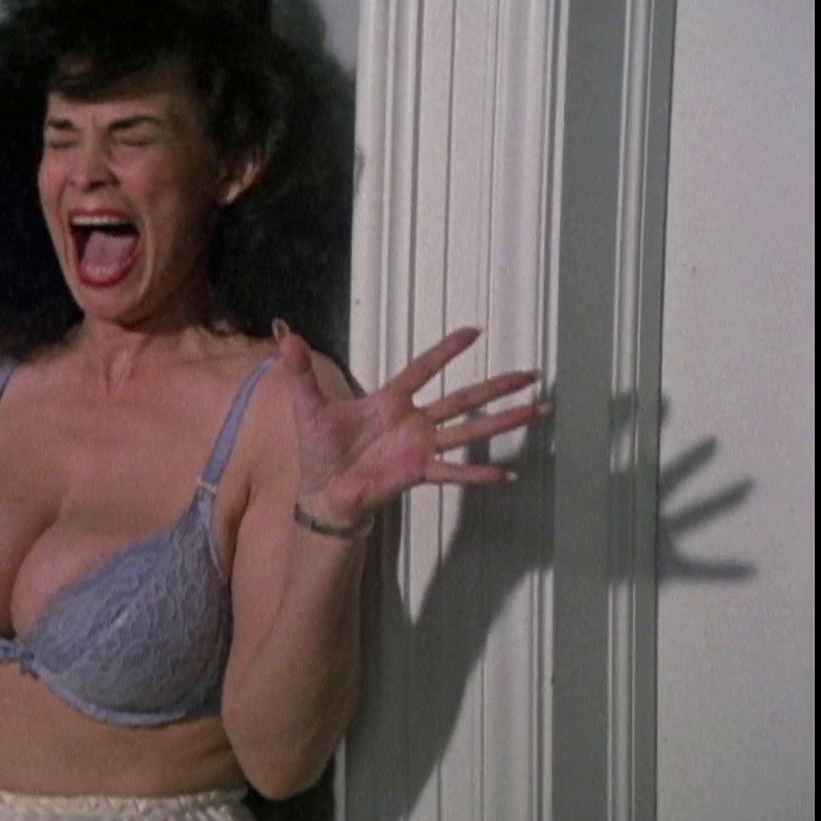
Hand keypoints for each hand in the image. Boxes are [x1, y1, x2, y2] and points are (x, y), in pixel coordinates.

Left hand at [277, 323, 545, 526]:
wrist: (322, 489)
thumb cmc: (319, 448)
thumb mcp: (308, 405)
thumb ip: (300, 371)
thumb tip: (285, 335)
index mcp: (390, 400)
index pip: (423, 369)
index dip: (447, 351)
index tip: (475, 331)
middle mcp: (413, 420)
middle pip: (463, 398)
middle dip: (497, 386)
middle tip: (531, 374)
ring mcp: (420, 446)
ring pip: (469, 430)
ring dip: (502, 421)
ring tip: (536, 410)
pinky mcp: (418, 471)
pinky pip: (453, 471)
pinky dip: (477, 474)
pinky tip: (506, 475)